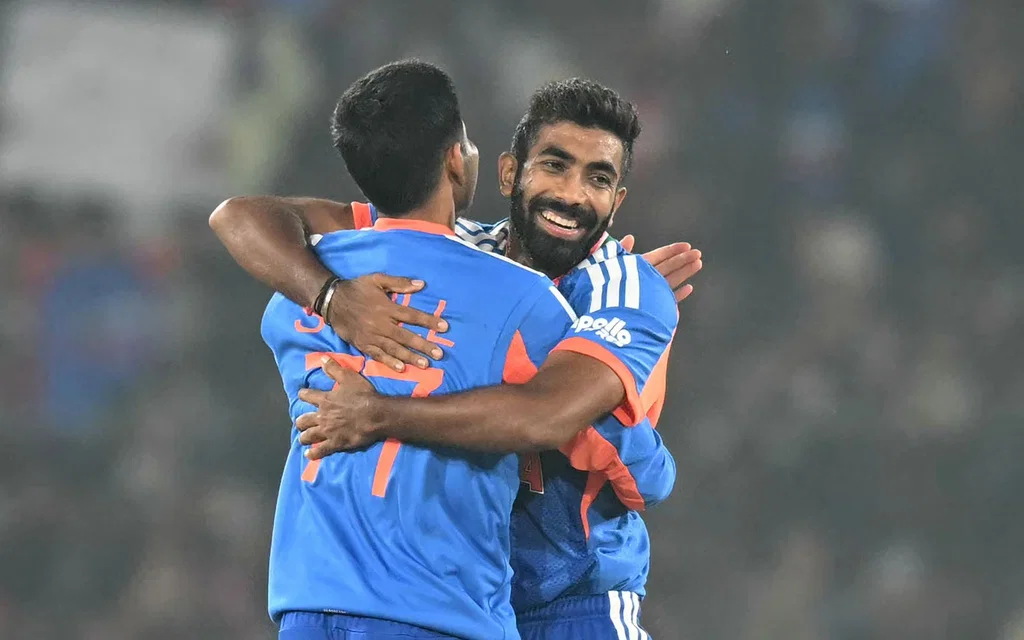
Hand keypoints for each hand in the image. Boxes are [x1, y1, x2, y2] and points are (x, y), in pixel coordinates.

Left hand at [296, 356, 380, 459]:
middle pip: (304, 420)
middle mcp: (322, 416)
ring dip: (304, 437)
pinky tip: (309, 455)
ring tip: (303, 438)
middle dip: (300, 421)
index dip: (303, 394)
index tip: (301, 394)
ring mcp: (328, 431)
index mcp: (325, 400)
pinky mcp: (335, 443)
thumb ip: (334, 369)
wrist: (375, 414)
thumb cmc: (363, 395)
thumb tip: (322, 359)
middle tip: (301, 422)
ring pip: (309, 436)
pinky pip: (320, 450)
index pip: (307, 396)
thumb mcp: (349, 377)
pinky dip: (313, 453)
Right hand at [327, 274, 447, 370]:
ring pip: (394, 348)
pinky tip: (401, 368)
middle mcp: (381, 324)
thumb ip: (398, 282)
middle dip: (424, 345)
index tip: (444, 327)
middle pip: (406, 336)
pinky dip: (389, 362)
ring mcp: (372, 336)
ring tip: (425, 364)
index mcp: (387, 307)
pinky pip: (378, 355)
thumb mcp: (376, 279)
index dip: (429, 321)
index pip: (412, 315)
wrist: (331, 301)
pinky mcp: (363, 344)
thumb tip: (420, 284)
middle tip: (439, 354)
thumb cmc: (356, 288)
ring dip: (410, 357)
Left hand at [619, 234, 702, 303]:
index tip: (686, 245)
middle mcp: (645, 281)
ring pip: (671, 281)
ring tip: (698, 264)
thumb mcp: (613, 265)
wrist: (617, 319)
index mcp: (636, 269)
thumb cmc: (612, 291)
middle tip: (697, 253)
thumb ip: (622, 251)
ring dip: (685, 272)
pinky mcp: (656, 310)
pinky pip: (670, 300)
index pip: (657, 257)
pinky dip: (679, 294)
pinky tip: (689, 288)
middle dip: (683, 259)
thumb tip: (630, 237)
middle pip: (668, 267)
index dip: (672, 251)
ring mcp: (652, 295)